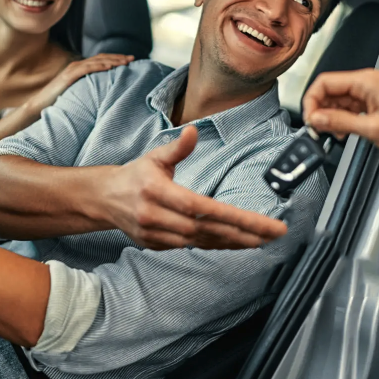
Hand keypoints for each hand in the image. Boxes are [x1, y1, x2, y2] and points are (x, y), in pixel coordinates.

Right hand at [23, 53, 133, 116]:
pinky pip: (87, 68)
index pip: (101, 60)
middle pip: (102, 58)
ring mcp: (72, 69)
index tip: (130, 61)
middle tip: (133, 59)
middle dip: (118, 58)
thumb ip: (89, 90)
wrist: (39, 106)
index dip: (116, 59)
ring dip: (113, 60)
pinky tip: (110, 67)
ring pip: (97, 61)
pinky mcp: (69, 76)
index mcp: (80, 69)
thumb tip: (104, 95)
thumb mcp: (78, 94)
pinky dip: (99, 66)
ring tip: (125, 62)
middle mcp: (77, 66)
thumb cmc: (59, 102)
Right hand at [99, 125, 287, 249]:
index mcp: (156, 191)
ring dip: (233, 242)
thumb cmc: (136, 174)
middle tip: (274, 234)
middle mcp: (155, 216)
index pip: (202, 207)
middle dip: (244, 233)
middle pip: (206, 229)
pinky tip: (235, 242)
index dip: (235, 218)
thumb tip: (193, 132)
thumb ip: (177, 147)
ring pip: (200, 241)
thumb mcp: (155, 157)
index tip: (263, 224)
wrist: (104, 199)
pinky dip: (215, 245)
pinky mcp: (155, 245)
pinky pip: (191, 247)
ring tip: (261, 240)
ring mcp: (154, 234)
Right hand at [302, 68, 378, 151]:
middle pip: (329, 90)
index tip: (310, 118)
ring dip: (330, 115)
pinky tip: (343, 130)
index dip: (312, 100)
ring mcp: (369, 90)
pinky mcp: (372, 99)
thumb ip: (340, 122)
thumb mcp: (371, 128)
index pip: (325, 82)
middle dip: (320, 110)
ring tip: (332, 132)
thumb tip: (316, 119)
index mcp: (366, 81)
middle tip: (318, 128)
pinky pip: (348, 104)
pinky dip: (341, 117)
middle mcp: (366, 81)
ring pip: (337, 98)